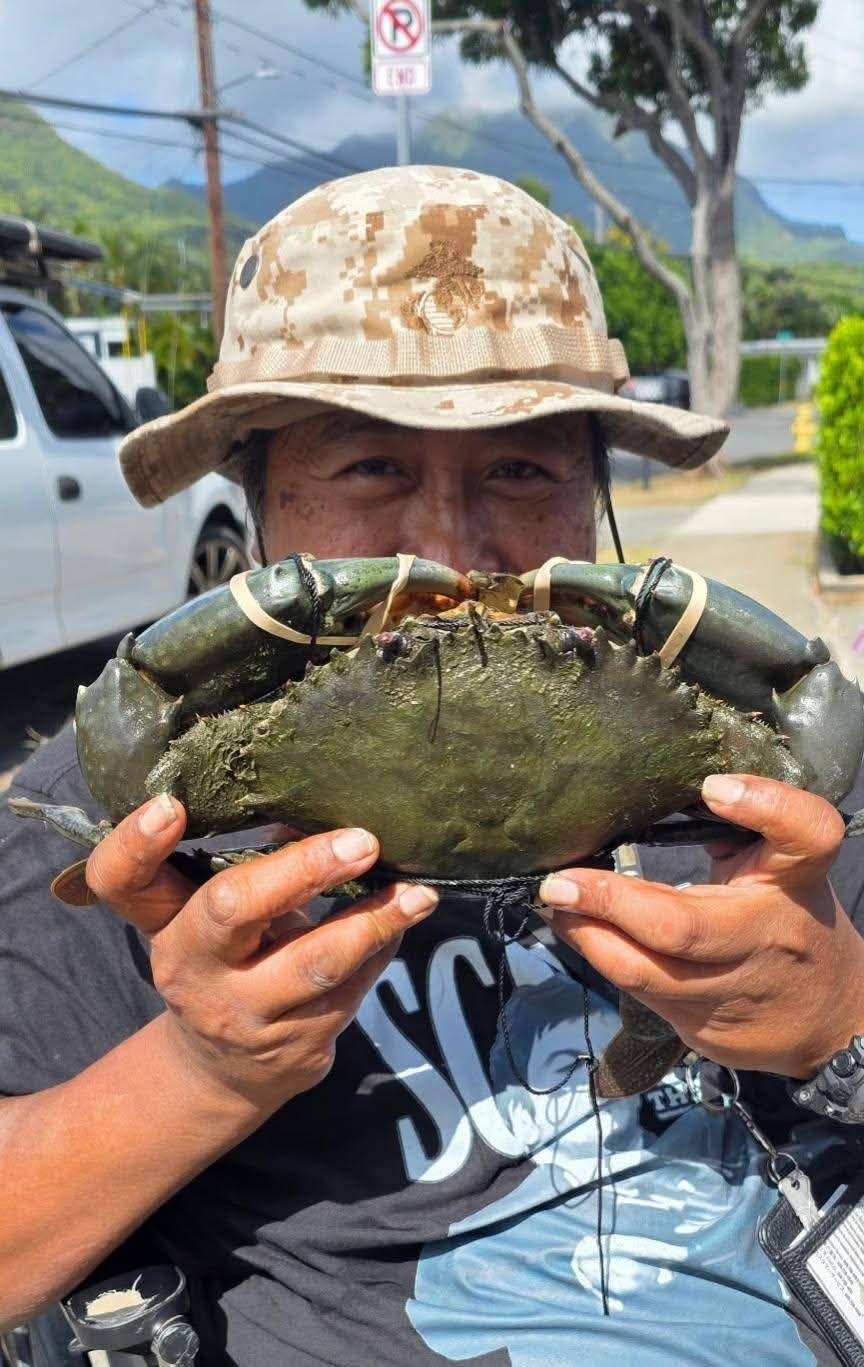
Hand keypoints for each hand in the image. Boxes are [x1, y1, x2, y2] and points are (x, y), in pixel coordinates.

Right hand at [85, 795, 436, 1111]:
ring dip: (373, 921)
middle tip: (362, 841)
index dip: (136, 844)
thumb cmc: (226, 960)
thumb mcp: (214, 915)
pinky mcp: (294, 1047)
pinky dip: (382, 947)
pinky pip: (351, 989)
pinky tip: (406, 919)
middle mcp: (190, 969)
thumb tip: (322, 812)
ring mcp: (243, 1014)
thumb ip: (250, 864)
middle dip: (302, 868)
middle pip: (230, 907)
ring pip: (314, 962)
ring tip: (418, 894)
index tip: (171, 805)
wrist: (222, 1072)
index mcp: (164, 922)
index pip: (122, 881)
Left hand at [539, 775, 863, 1077]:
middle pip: (683, 927)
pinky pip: (638, 992)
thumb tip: (646, 796)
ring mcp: (734, 989)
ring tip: (552, 903)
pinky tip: (573, 929)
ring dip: (586, 935)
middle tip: (560, 881)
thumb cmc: (787, 920)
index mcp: (795, 878)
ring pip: (645, 972)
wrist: (830, 1020)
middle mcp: (768, 935)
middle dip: (609, 902)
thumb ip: (733, 833)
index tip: (712, 786)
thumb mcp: (778, 869)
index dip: (765, 805)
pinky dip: (599, 956)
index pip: (806, 834)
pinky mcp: (704, 1028)